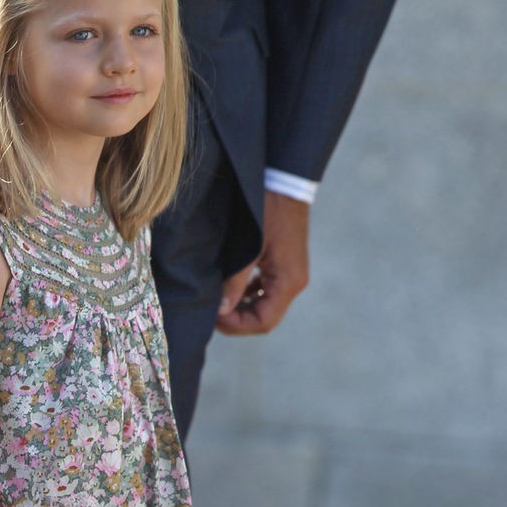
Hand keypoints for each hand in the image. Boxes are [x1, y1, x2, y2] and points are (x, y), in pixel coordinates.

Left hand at [215, 191, 309, 336]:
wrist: (285, 182)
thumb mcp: (248, 248)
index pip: (264, 322)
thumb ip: (235, 282)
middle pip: (265, 318)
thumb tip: (221, 311)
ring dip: (242, 308)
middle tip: (212, 312)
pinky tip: (233, 287)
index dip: (237, 325)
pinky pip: (267, 290)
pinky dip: (249, 294)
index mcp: (288, 282)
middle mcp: (294, 283)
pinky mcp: (285, 266)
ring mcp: (291, 275)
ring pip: (265, 306)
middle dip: (237, 319)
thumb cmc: (267, 210)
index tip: (214, 316)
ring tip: (219, 300)